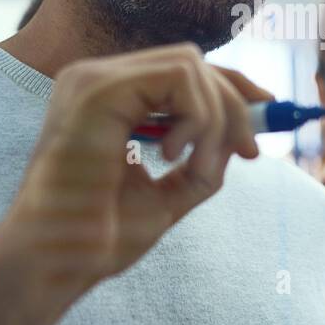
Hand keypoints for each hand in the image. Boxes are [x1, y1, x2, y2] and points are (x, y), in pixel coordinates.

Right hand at [0, 42, 274, 306]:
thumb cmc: (98, 236)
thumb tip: (242, 137)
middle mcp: (94, 79)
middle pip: (192, 62)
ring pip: (191, 66)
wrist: (56, 262)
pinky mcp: (98, 89)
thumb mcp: (166, 195)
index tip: (268, 114)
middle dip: (234, 105)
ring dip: (216, 118)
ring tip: (197, 167)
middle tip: (250, 153)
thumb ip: (201, 162)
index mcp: (105, 98)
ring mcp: (92, 79)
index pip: (180, 71)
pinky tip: (176, 157)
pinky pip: (180, 79)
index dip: (231, 85)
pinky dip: (198, 117)